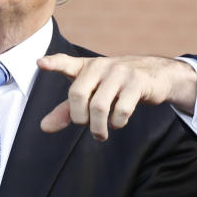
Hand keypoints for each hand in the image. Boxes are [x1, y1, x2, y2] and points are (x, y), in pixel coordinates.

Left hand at [38, 54, 196, 140]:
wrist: (156, 76)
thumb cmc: (116, 87)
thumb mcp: (92, 95)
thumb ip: (67, 110)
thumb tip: (44, 127)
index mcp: (86, 67)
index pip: (66, 63)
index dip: (54, 63)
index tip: (40, 63)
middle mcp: (101, 66)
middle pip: (78, 94)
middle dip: (79, 117)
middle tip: (85, 125)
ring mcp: (120, 72)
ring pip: (99, 106)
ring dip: (97, 127)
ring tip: (100, 133)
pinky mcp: (137, 82)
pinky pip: (121, 109)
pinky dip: (117, 122)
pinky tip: (118, 122)